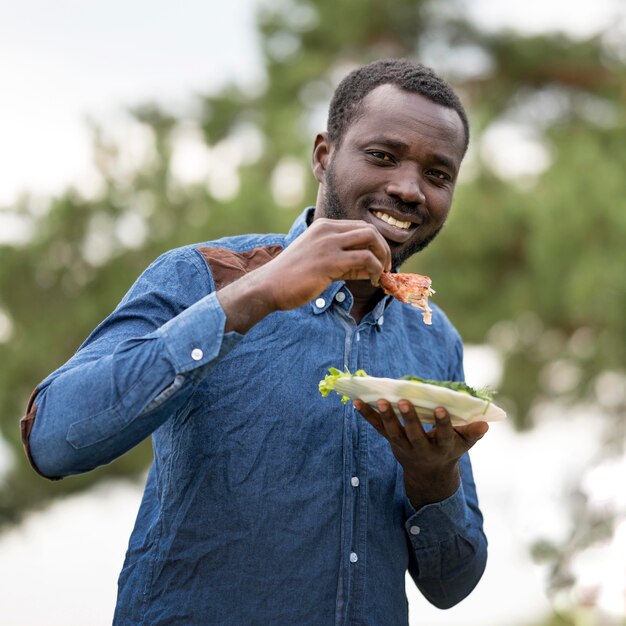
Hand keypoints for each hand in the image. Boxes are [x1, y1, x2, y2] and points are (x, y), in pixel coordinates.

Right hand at [255, 218, 391, 310]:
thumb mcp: (319, 261)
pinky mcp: (330, 261)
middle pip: (370, 230)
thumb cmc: (292, 278)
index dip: (375, 244)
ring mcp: (328, 244)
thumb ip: (344, 261)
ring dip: (383, 258)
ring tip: (382, 275)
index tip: (380, 262)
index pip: (360, 227)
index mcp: (323, 227)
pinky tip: (374, 281)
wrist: (268, 286)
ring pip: (371, 240)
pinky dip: (376, 269)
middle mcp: (327, 230)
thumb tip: (372, 268)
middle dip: (384, 248)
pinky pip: (365, 259)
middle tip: (386, 268)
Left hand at [353, 399, 487, 509]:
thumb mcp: (464, 445)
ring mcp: (403, 446)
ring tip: (379, 400)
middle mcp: (421, 449)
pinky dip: (367, 415)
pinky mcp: (391, 441)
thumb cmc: (449, 450)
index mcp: (442, 447)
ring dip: (385, 416)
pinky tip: (356, 402)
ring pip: (393, 432)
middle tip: (403, 401)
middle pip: (414, 434)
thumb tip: (485, 423)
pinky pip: (377, 428)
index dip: (442, 423)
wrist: (429, 474)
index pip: (443, 435)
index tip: (440, 408)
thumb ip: (472, 433)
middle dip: (409, 418)